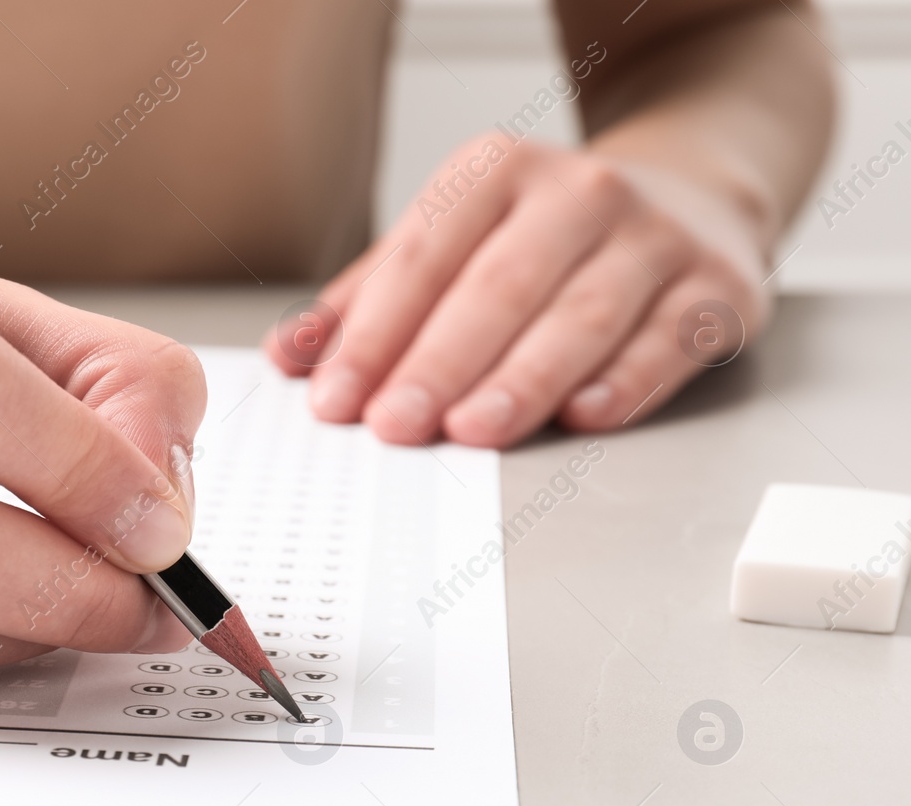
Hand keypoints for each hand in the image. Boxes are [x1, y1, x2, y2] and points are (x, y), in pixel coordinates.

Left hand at [266, 134, 766, 446]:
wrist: (689, 197)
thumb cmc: (542, 239)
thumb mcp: (452, 244)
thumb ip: (368, 302)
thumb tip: (290, 356)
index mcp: (498, 174)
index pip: (422, 259)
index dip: (373, 334)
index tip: (336, 398)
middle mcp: (580, 194)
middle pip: (497, 288)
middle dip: (439, 363)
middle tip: (395, 425)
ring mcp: (654, 240)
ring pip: (580, 316)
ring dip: (522, 380)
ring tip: (472, 430)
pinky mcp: (716, 291)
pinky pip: (669, 341)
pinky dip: (626, 381)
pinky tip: (583, 415)